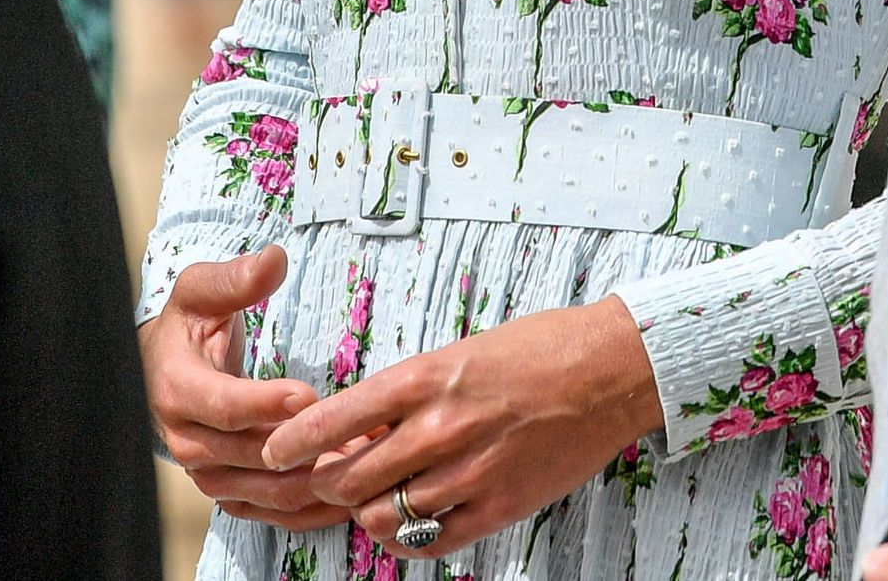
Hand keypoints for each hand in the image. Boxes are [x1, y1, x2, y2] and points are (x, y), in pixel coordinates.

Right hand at [140, 247, 349, 529]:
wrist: (158, 368)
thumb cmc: (187, 323)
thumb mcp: (201, 290)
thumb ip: (235, 277)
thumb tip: (273, 260)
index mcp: (176, 388)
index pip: (222, 404)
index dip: (263, 404)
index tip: (307, 396)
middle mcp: (185, 436)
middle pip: (246, 453)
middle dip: (301, 446)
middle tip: (355, 435)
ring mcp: (202, 467)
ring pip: (257, 487)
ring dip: (308, 479)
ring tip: (360, 461)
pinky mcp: (222, 483)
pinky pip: (260, 504)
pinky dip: (300, 502)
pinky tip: (341, 493)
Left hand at [261, 294, 664, 556]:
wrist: (613, 368)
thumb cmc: (543, 348)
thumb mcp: (467, 351)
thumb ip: (414, 392)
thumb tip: (362, 430)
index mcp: (432, 375)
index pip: (338, 417)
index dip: (295, 441)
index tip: (275, 451)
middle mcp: (443, 425)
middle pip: (350, 477)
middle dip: (330, 482)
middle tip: (332, 477)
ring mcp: (471, 470)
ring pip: (384, 514)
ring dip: (369, 510)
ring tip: (378, 495)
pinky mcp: (499, 505)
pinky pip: (429, 539)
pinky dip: (407, 536)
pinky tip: (410, 520)